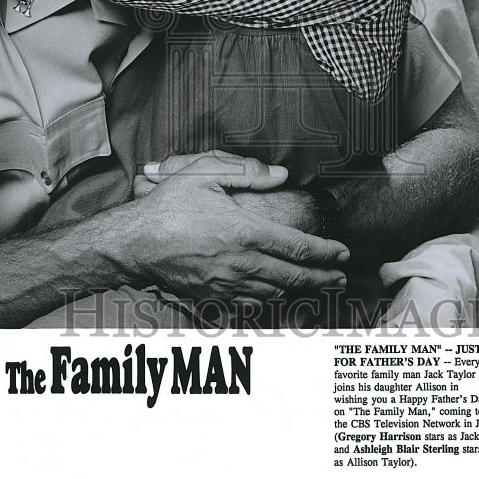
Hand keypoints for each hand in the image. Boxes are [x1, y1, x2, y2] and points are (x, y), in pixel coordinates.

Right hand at [130, 151, 348, 304]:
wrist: (134, 242)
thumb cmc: (168, 206)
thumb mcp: (205, 175)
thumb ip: (246, 173)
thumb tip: (281, 174)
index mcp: (246, 232)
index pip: (299, 246)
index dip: (327, 252)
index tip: (343, 253)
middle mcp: (242, 263)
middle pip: (296, 276)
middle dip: (324, 278)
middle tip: (342, 278)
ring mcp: (228, 284)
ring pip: (276, 293)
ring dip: (301, 290)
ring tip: (317, 286)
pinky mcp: (214, 296)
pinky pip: (251, 304)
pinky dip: (270, 300)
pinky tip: (276, 295)